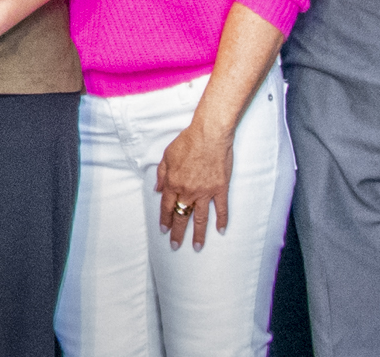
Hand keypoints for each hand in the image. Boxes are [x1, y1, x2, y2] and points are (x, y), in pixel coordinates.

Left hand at [155, 115, 234, 249]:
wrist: (209, 134)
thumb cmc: (187, 142)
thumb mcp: (167, 155)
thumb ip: (161, 174)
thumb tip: (157, 189)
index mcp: (173, 183)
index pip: (167, 206)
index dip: (165, 219)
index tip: (164, 230)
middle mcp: (188, 191)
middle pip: (182, 216)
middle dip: (178, 233)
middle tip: (175, 246)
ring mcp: (206, 192)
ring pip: (201, 218)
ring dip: (198, 234)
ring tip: (197, 246)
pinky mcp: (220, 188)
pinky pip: (221, 208)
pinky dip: (222, 220)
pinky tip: (220, 230)